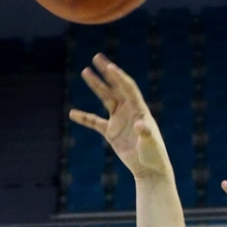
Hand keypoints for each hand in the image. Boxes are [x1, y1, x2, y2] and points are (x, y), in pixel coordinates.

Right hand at [69, 54, 170, 180]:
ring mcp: (119, 120)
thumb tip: (139, 126)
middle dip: (106, 72)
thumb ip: (145, 133)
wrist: (148, 169)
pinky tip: (72, 113)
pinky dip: (84, 118)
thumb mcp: (150, 144)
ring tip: (85, 71)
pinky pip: (94, 122)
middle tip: (96, 57)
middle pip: (115, 87)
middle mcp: (128, 110)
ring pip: (105, 98)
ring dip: (96, 85)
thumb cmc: (153, 154)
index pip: (128, 88)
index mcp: (139, 109)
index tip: (109, 67)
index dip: (119, 77)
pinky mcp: (111, 132)